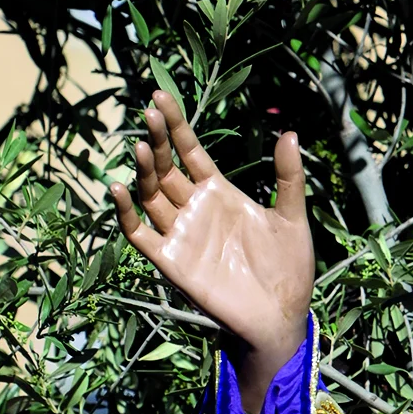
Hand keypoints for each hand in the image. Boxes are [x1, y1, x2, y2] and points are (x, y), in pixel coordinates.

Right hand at [112, 90, 314, 413]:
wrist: (281, 315)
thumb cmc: (288, 268)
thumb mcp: (292, 217)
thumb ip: (288, 177)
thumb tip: (290, 133)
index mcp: (220, 193)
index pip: (190, 152)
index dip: (175, 126)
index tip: (160, 98)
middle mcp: (195, 208)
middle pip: (167, 168)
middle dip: (157, 141)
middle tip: (148, 113)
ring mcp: (181, 233)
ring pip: (151, 195)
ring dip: (143, 172)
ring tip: (140, 147)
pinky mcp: (172, 261)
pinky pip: (141, 235)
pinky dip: (128, 214)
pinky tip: (121, 189)